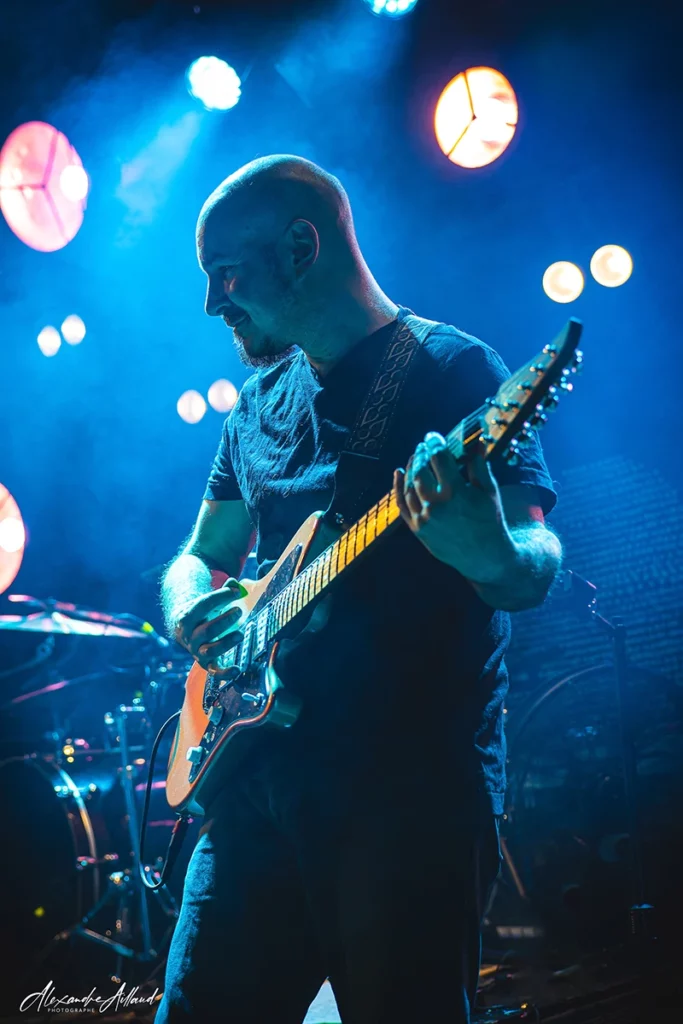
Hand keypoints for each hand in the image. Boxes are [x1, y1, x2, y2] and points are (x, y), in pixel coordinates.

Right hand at [173, 578, 246, 669]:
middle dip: (224, 621)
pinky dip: (225, 673)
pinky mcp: (205, 664)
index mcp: (187, 617)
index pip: (203, 606)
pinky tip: (237, 669)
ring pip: (209, 650)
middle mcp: (189, 636)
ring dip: (226, 643)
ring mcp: (197, 651)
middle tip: (239, 611)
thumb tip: (237, 585)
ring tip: (240, 634)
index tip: (237, 592)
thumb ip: (224, 590)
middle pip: (206, 630)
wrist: (184, 629)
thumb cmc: (202, 611)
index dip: (220, 597)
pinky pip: (214, 671)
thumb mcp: (209, 600)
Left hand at [393, 431, 513, 583]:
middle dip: (421, 454)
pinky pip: (402, 505)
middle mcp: (436, 505)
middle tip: (424, 446)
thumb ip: (479, 466)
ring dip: (410, 468)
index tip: (433, 436)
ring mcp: (424, 518)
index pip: (439, 459)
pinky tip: (398, 473)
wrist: (485, 557)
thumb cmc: (490, 521)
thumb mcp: (489, 492)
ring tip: (416, 457)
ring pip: (409, 486)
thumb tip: (477, 442)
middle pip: (420, 471)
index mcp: (455, 493)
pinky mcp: (418, 529)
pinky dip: (398, 487)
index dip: (435, 444)